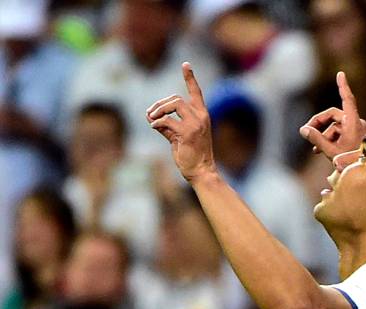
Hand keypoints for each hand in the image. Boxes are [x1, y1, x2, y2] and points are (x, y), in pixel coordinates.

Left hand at [146, 63, 216, 182]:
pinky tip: (153, 127)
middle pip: (176, 98)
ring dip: (158, 110)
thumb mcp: (179, 137)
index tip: (186, 64)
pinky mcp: (188, 133)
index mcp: (202, 116)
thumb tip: (150, 117)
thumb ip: (168, 125)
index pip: (196, 92)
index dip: (190, 78)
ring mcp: (196, 124)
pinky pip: (167, 121)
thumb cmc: (191, 156)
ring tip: (151, 119)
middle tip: (150, 114)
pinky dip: (156, 122)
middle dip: (160, 104)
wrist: (202, 172)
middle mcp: (201, 117)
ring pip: (174, 104)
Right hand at [300, 71, 365, 159]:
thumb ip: (316, 139)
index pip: (348, 100)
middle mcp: (357, 123)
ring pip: (334, 125)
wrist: (364, 173)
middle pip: (333, 115)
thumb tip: (303, 129)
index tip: (340, 74)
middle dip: (319, 123)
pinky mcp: (354, 135)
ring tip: (316, 149)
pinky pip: (339, 131)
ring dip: (323, 135)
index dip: (343, 86)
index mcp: (354, 123)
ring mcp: (356, 129)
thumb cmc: (350, 163)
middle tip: (306, 133)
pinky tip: (320, 150)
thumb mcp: (330, 151)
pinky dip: (330, 138)